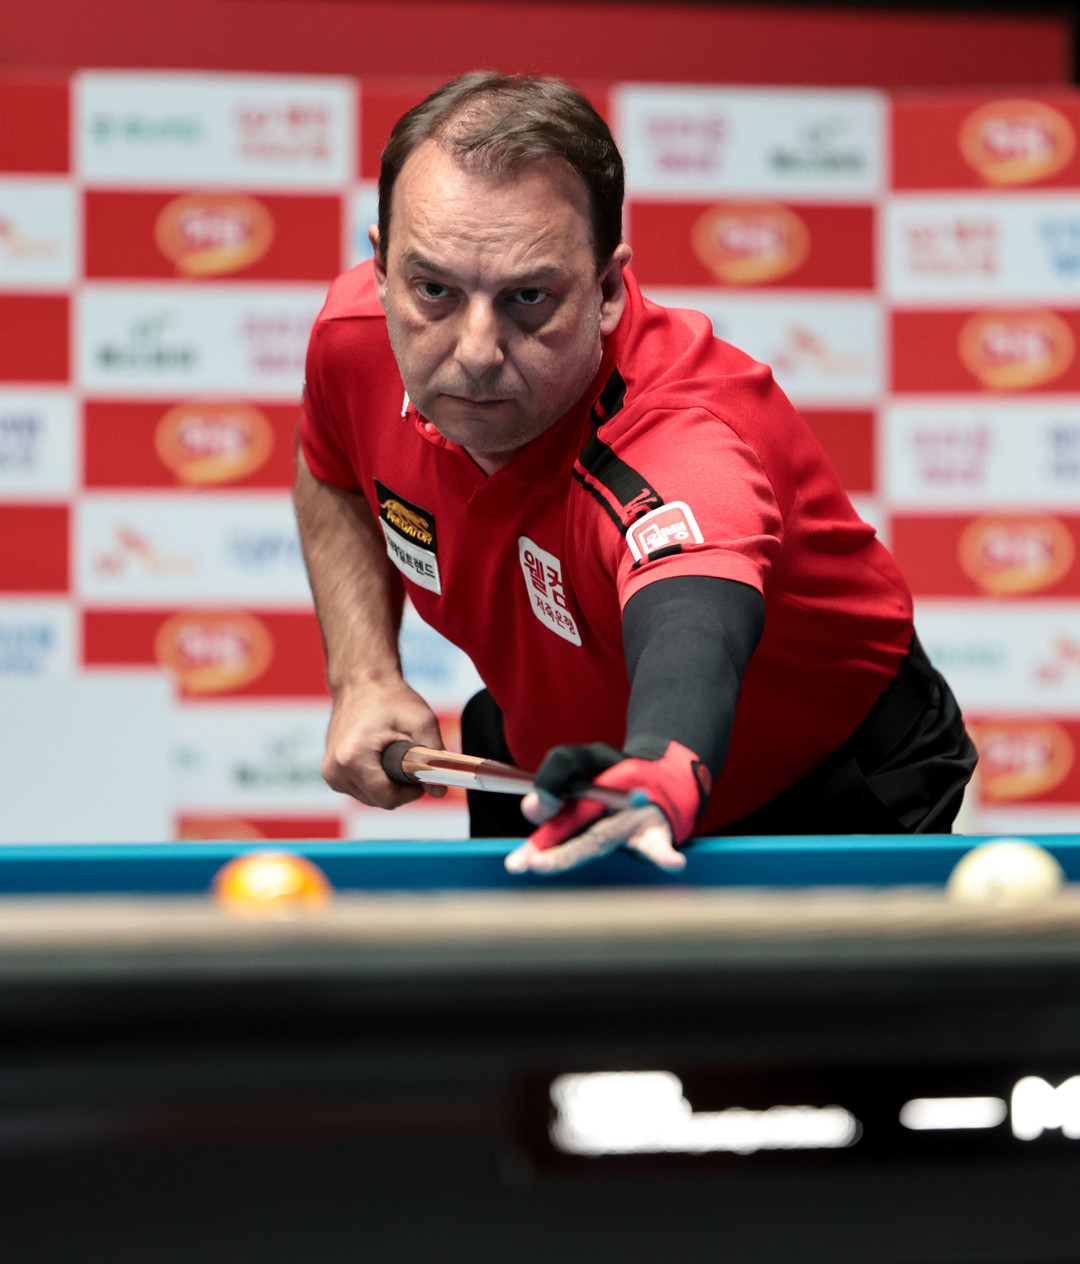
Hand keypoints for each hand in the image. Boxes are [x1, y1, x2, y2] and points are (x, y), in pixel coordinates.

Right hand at [322, 677, 446, 808]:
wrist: (361, 681)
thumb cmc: (391, 699)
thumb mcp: (422, 722)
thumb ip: (434, 759)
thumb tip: (439, 791)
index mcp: (353, 759)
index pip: (388, 799)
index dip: (411, 791)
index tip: (420, 772)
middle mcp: (335, 770)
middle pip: (379, 800)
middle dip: (400, 786)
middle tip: (408, 758)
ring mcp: (330, 773)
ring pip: (370, 798)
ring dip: (387, 784)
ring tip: (392, 753)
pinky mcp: (330, 773)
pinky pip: (361, 790)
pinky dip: (375, 780)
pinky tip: (380, 757)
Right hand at [504, 740, 710, 874]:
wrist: (650, 770)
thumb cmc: (603, 770)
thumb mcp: (572, 760)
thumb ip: (552, 774)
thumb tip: (542, 804)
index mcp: (573, 822)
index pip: (550, 837)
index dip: (535, 851)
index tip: (521, 863)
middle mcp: (597, 834)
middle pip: (577, 848)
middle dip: (557, 859)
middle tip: (535, 867)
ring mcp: (626, 834)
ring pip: (607, 843)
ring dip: (606, 853)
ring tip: (600, 861)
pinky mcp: (654, 834)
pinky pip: (658, 846)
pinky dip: (665, 856)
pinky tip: (675, 862)